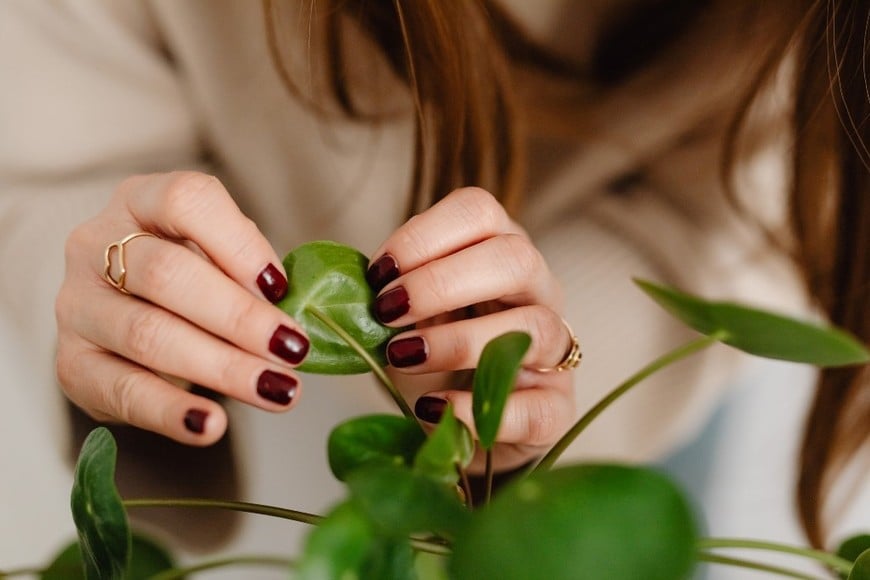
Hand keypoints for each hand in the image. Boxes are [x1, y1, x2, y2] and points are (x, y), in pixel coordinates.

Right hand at [55, 172, 309, 444]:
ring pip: (148, 334)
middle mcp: (96, 245)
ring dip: (221, 368)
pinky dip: (171, 412)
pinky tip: (212, 426)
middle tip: (293, 349)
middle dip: (239, 317)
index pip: (185, 201)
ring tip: (277, 390)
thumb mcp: (219, 255)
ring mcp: (77, 305)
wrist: (126, 316)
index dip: (238, 244)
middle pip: (166, 274)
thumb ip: (251, 271)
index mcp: (139, 201)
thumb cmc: (190, 276)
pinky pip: (122, 392)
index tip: (281, 287)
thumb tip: (293, 317)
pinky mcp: (73, 364)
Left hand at [366, 187, 577, 470]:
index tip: (378, 273)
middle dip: (441, 283)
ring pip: (534, 327)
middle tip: (387, 312)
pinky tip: (430, 408)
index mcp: (500, 250)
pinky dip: (473, 409)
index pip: (479, 212)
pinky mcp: (556, 408)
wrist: (464, 424)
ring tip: (403, 356)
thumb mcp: (414, 315)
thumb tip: (350, 288)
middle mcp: (539, 289)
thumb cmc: (436, 357)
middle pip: (515, 258)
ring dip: (459, 342)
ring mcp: (556, 348)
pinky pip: (531, 408)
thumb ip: (393, 294)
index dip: (424, 235)